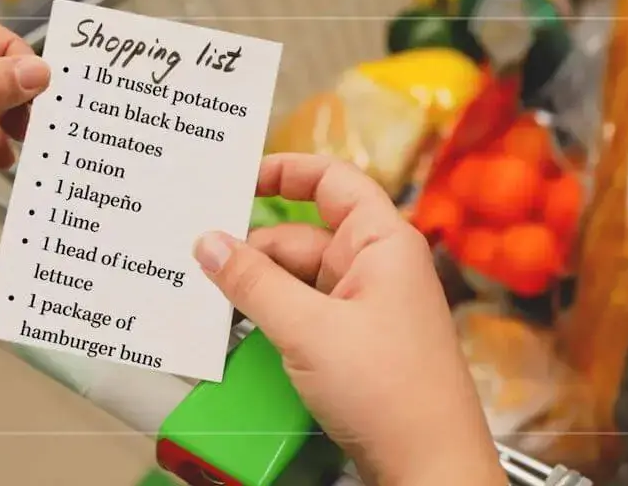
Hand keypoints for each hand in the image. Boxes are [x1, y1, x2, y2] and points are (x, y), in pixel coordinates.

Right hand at [194, 153, 506, 485]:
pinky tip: (240, 327)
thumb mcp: (309, 329)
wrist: (427, 466)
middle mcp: (375, 265)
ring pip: (298, 277)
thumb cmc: (390, 390)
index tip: (236, 179)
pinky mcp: (353, 339)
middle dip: (253, 249)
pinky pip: (305, 310)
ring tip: (209, 299)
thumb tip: (208, 243)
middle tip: (199, 260)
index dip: (284, 171)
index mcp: (381, 242)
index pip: (331, 181)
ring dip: (259, 287)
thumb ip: (253, 282)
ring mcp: (364, 304)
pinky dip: (273, 315)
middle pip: (301, 236)